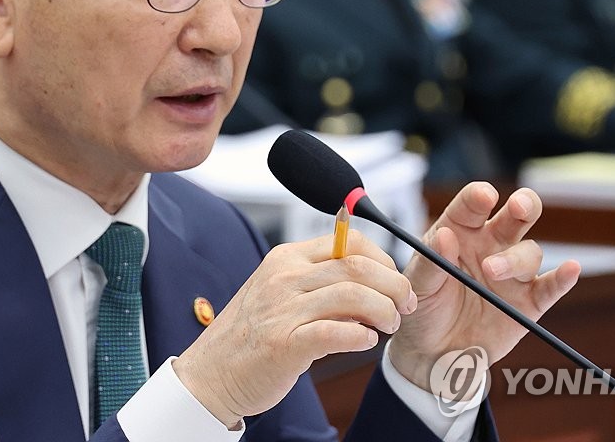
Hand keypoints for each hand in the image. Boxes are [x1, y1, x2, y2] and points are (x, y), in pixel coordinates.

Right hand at [174, 232, 413, 427]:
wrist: (210, 374)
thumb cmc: (251, 336)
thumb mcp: (280, 292)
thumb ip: (319, 281)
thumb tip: (371, 282)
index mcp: (286, 258)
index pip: (350, 240)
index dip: (383, 259)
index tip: (394, 280)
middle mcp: (285, 277)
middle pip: (359, 266)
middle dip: (394, 285)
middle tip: (404, 305)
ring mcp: (283, 309)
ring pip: (354, 296)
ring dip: (384, 311)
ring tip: (389, 326)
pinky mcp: (285, 344)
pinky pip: (336, 333)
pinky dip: (360, 337)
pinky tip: (366, 342)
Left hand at [387, 183, 579, 389]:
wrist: (434, 352)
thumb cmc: (423, 308)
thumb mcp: (418, 285)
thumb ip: (432, 261)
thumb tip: (445, 236)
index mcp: (460, 232)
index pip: (472, 205)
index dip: (480, 197)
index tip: (484, 197)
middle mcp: (490, 246)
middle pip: (515, 216)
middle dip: (523, 205)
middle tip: (518, 208)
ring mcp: (512, 273)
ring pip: (530, 252)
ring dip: (516, 258)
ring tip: (492, 271)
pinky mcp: (528, 302)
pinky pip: (550, 287)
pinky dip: (563, 278)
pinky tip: (571, 269)